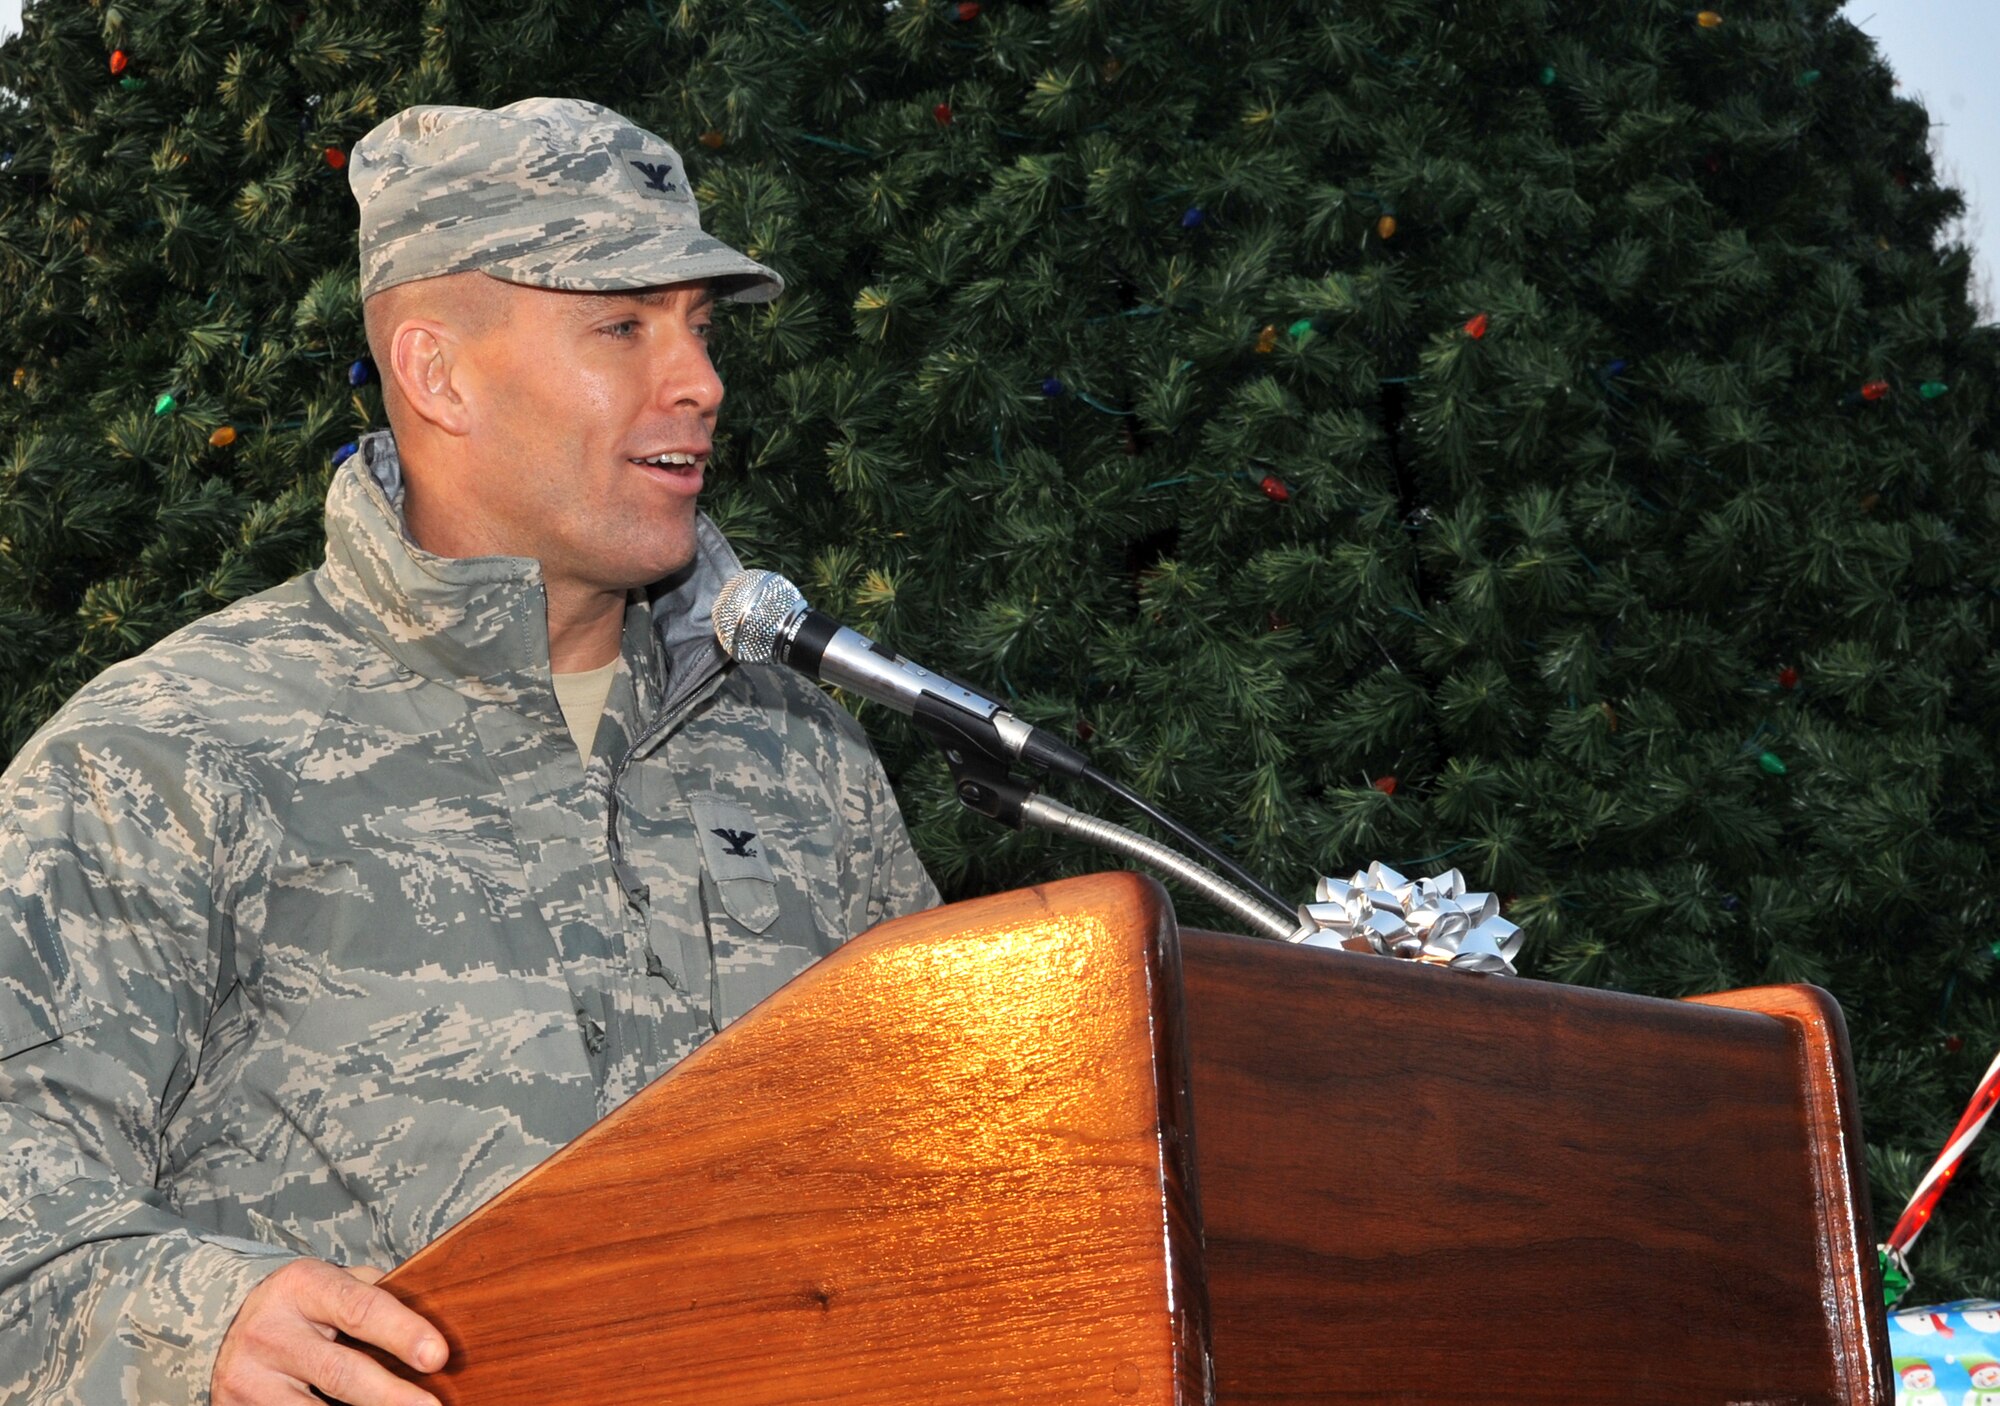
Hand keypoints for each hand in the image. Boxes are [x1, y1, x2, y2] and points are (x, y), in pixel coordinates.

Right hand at [211, 1259, 447, 1405]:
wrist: (226, 1327)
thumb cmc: (303, 1306)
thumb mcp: (332, 1285)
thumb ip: (375, 1298)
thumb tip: (436, 1323)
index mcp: (303, 1287)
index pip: (360, 1308)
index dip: (402, 1332)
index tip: (438, 1356)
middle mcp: (271, 1331)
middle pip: (342, 1371)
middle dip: (391, 1395)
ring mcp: (249, 1377)